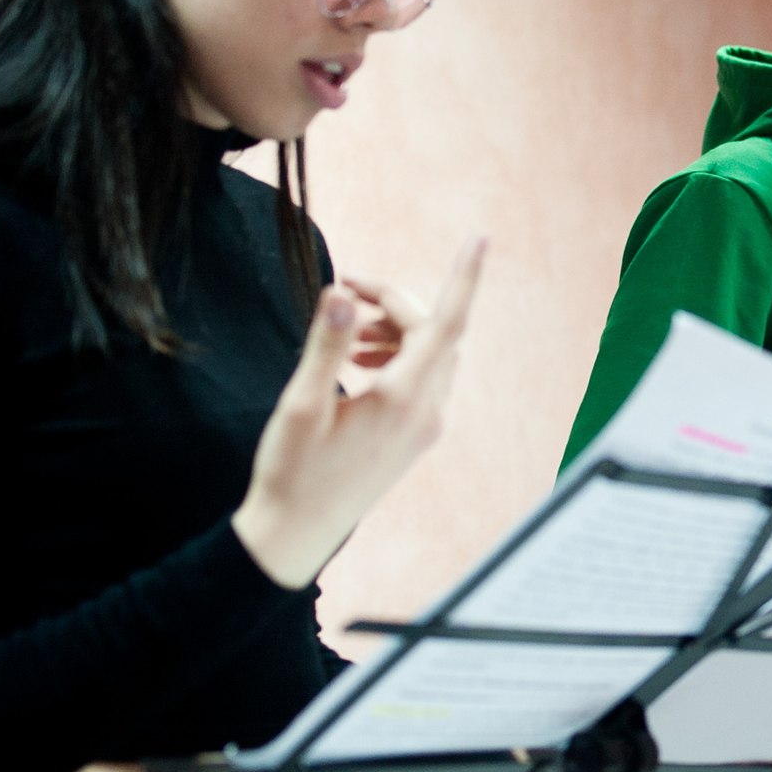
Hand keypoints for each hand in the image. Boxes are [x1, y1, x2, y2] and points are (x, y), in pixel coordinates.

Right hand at [231, 241, 484, 588]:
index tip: (479, 239)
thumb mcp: (301, 403)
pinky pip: (421, 380)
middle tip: (346, 289)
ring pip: (429, 357)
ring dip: (396, 330)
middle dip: (395, 303)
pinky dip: (396, 356)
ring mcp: (423, 428)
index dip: (463, 278)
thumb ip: (327, 345)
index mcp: (402, 400)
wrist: (295, 532)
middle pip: (434, 334)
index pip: (445, 324)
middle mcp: (425, 413)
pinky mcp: (412, 438)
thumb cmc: (292, 470)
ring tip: (347, 324)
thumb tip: (344, 295)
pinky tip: (356, 360)